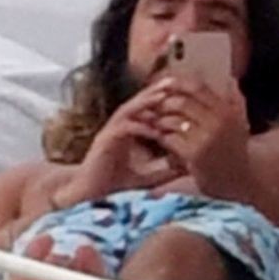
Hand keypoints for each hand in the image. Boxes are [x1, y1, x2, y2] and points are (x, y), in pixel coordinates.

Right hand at [56, 86, 176, 205]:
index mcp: (127, 131)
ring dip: (146, 102)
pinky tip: (154, 128)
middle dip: (156, 92)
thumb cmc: (116, 186)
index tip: (183, 95)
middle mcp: (118, 128)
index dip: (162, 100)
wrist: (89, 196)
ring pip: (129, 110)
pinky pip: (124, 128)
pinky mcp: (104, 141)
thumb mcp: (148, 176)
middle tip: (175, 83)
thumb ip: (165, 169)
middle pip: (138, 103)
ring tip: (165, 96)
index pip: (146, 109)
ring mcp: (110, 133)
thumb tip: (189, 167)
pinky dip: (140, 126)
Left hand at [152, 75, 254, 199]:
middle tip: (152, 108)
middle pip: (180, 102)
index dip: (176, 83)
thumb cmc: (236, 151)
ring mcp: (206, 138)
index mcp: (227, 110)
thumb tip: (231, 79)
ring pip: (172, 120)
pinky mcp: (195, 155)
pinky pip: (169, 139)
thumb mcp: (240, 124)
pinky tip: (160, 139)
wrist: (242, 183)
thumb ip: (234, 101)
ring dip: (159, 121)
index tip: (162, 84)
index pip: (197, 86)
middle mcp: (219, 122)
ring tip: (154, 122)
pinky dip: (162, 137)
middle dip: (162, 104)